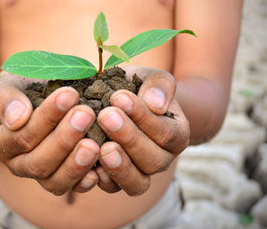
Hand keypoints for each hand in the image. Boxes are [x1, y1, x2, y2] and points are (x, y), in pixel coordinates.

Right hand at [0, 71, 99, 194]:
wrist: (31, 100)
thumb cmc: (22, 89)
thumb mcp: (8, 84)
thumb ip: (6, 99)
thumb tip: (17, 119)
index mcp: (0, 141)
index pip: (22, 135)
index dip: (47, 117)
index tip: (70, 94)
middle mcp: (18, 163)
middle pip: (39, 162)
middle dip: (64, 139)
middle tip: (86, 114)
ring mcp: (40, 175)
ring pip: (55, 181)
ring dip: (76, 164)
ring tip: (95, 144)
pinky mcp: (61, 179)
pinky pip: (72, 188)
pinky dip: (85, 181)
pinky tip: (100, 170)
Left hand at [95, 66, 189, 195]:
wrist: (125, 100)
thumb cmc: (140, 89)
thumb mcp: (152, 78)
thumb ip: (159, 86)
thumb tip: (156, 104)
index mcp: (176, 134)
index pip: (165, 132)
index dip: (142, 116)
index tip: (118, 97)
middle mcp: (162, 159)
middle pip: (152, 160)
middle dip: (128, 138)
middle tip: (105, 116)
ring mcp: (140, 173)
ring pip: (136, 182)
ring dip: (119, 166)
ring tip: (101, 147)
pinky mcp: (117, 181)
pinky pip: (113, 188)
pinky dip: (102, 179)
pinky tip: (90, 166)